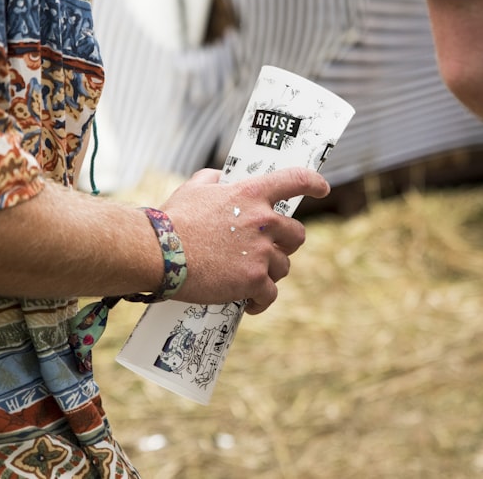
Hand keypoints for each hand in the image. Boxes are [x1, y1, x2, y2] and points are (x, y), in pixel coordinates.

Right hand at [161, 168, 330, 313]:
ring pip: (283, 266)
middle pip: (296, 234)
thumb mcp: (194, 188)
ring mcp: (260, 252)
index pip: (295, 180)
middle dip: (287, 244)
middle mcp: (263, 221)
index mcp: (251, 194)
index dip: (314, 183)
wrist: (159, 252)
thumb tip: (220, 177)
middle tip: (271, 251)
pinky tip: (250, 304)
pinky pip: (270, 294)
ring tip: (250, 280)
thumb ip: (213, 179)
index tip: (323, 188)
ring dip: (270, 274)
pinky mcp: (253, 280)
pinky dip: (260, 301)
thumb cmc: (172, 220)